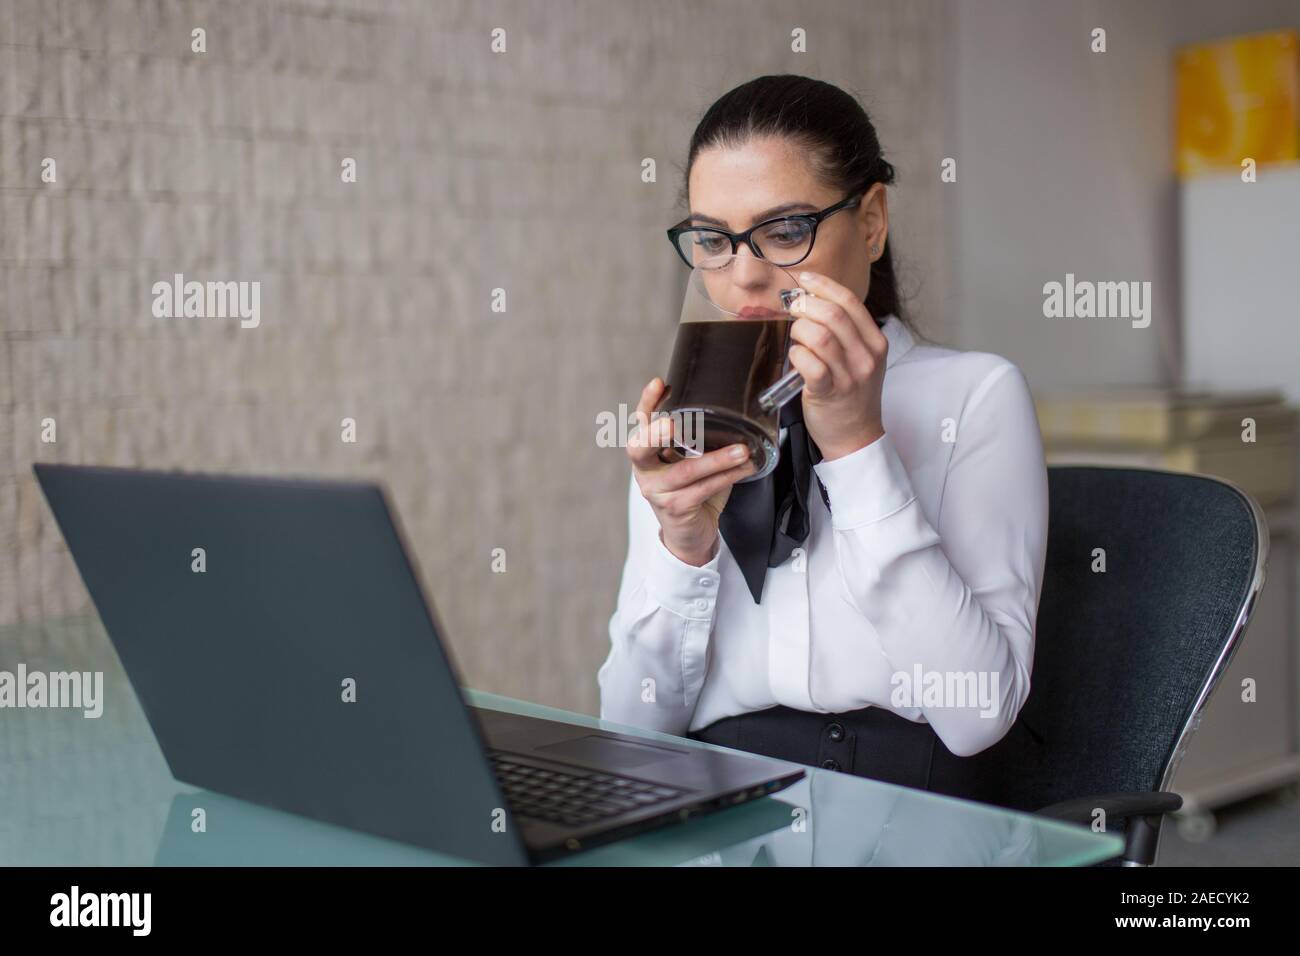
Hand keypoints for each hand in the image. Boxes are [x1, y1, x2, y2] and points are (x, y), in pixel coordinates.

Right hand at [627, 378, 755, 565]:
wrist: (690, 533)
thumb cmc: (693, 490)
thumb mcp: (692, 459)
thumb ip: (700, 439)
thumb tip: (736, 410)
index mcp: (647, 451)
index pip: (641, 422)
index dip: (648, 403)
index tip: (658, 383)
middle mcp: (645, 470)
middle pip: (640, 447)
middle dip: (657, 432)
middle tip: (675, 422)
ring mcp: (656, 491)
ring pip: (686, 471)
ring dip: (717, 459)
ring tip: (742, 450)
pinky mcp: (674, 508)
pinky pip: (703, 489)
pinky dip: (727, 477)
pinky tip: (745, 469)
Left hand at [787, 271, 887, 459]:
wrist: (856, 436)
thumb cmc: (852, 395)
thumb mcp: (860, 358)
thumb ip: (845, 332)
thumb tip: (813, 301)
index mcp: (875, 342)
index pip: (850, 302)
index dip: (824, 285)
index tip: (806, 280)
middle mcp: (866, 356)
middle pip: (833, 314)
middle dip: (806, 305)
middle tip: (794, 310)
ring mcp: (849, 375)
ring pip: (819, 335)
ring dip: (799, 330)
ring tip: (796, 337)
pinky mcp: (829, 392)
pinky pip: (810, 364)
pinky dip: (797, 355)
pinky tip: (796, 358)